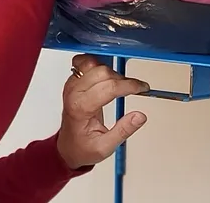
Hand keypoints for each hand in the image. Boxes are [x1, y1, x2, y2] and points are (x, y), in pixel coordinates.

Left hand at [56, 54, 150, 169]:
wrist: (68, 146)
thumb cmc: (82, 147)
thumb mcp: (105, 147)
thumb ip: (123, 131)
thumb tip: (139, 116)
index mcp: (81, 108)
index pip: (109, 87)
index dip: (129, 85)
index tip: (142, 88)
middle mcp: (74, 93)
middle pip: (102, 72)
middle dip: (122, 79)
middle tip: (134, 89)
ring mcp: (72, 85)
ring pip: (94, 64)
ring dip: (111, 71)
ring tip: (121, 84)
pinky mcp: (73, 81)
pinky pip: (84, 63)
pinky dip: (98, 64)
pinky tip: (107, 75)